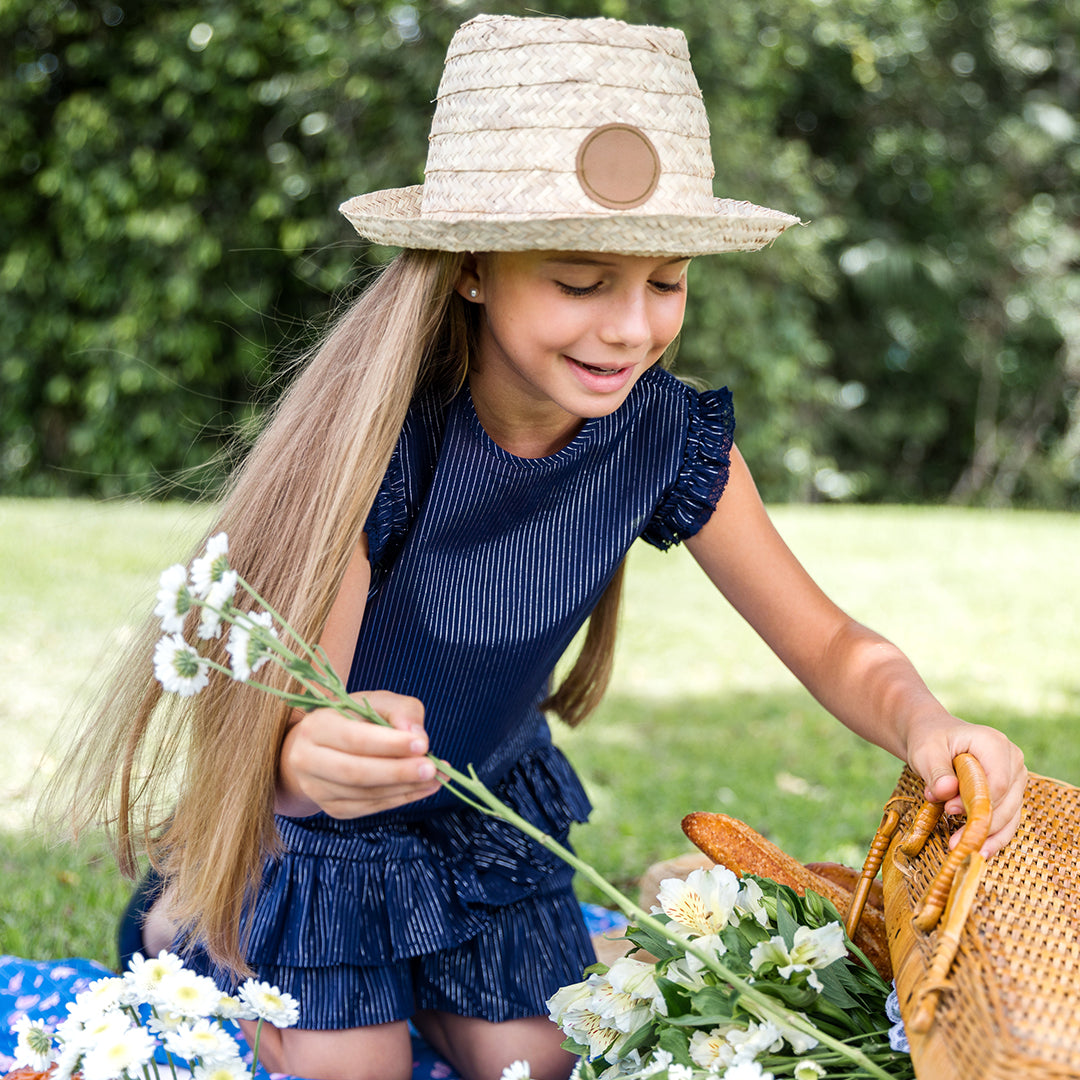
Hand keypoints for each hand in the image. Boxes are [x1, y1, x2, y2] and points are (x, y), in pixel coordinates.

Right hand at [277, 690, 441, 818]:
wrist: (322, 746)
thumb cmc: (355, 718)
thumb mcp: (376, 702)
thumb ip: (400, 711)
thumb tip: (418, 736)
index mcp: (316, 727)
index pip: (354, 739)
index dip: (389, 744)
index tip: (423, 744)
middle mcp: (307, 760)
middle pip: (355, 772)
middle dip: (398, 771)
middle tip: (432, 768)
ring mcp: (317, 789)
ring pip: (364, 794)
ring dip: (405, 788)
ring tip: (436, 778)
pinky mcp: (333, 808)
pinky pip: (369, 808)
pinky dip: (400, 799)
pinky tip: (423, 788)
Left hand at [906, 717, 1026, 857]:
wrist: (934, 738)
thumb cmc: (930, 742)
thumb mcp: (926, 752)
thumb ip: (936, 772)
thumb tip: (946, 792)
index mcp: (994, 744)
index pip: (997, 782)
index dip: (977, 802)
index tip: (950, 810)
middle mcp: (1013, 760)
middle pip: (1007, 802)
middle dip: (981, 824)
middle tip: (954, 841)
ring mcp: (1016, 778)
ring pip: (1011, 815)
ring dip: (988, 836)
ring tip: (965, 851)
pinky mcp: (1011, 794)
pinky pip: (1008, 820)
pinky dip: (994, 836)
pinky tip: (980, 852)